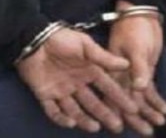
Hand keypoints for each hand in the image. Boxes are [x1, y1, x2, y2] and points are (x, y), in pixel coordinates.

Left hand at [16, 26, 137, 132]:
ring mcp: (61, 90)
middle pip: (93, 102)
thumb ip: (104, 57)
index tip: (133, 108)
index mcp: (88, 70)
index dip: (119, 98)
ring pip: (76, 110)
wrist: (33, 38)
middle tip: (117, 126)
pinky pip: (54, 111)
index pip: (107, 87)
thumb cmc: (60, 39)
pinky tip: (71, 123)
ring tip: (96, 128)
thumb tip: (127, 64)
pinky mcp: (45, 95)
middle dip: (106, 114)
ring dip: (86, 120)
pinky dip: (62, 118)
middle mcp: (77, 83)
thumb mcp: (84, 45)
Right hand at [107, 0, 165, 134]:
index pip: (114, 97)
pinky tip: (164, 110)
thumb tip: (139, 88)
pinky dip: (156, 101)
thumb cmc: (134, 28)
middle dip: (137, 119)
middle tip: (147, 132)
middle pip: (127, 102)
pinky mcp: (144, 72)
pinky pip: (149, 91)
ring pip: (140, 99)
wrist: (142, 14)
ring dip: (149, 112)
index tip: (124, 127)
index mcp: (113, 71)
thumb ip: (138, 68)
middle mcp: (121, 77)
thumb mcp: (135, 48)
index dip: (119, 113)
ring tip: (159, 124)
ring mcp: (133, 75)